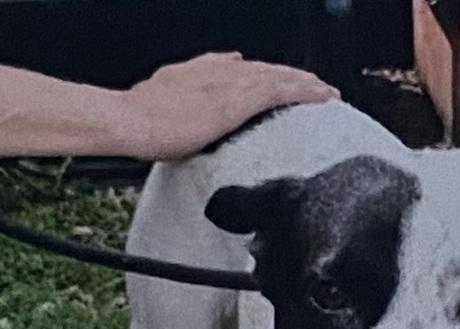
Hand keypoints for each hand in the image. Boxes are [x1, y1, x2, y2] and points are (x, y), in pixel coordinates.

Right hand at [125, 52, 339, 159]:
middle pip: (263, 70)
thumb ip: (180, 109)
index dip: (262, 76)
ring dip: (305, 83)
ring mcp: (228, 84)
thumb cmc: (136, 123)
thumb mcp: (160, 108)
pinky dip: (304, 92)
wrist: (128, 119)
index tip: (276, 80)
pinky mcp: (236, 100)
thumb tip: (189, 117)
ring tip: (327, 92)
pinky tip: (321, 97)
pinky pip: (280, 91)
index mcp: (198, 74)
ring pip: (277, 77)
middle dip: (290, 77)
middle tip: (315, 86)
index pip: (239, 71)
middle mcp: (216, 72)